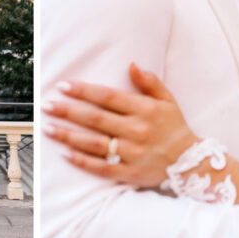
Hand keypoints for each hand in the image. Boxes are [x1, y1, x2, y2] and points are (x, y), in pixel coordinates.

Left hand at [43, 63, 197, 187]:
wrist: (192, 163)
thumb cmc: (175, 127)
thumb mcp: (167, 100)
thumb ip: (149, 81)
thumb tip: (131, 64)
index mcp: (144, 110)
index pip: (108, 97)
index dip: (83, 91)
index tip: (63, 86)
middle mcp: (137, 131)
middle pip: (95, 119)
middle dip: (68, 111)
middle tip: (46, 105)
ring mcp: (132, 154)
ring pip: (94, 144)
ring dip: (69, 136)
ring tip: (47, 127)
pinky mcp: (130, 173)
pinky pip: (102, 168)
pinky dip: (83, 161)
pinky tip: (65, 153)